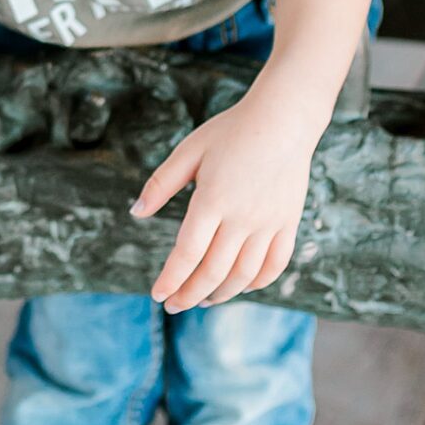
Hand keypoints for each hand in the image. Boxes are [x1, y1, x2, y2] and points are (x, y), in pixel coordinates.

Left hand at [129, 85, 318, 309]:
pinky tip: (240, 286)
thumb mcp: (189, 151)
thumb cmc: (231, 132)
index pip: (187, 254)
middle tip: (173, 305)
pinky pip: (274, 265)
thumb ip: (161, 184)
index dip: (171, 280)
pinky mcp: (288, 223)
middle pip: (213, 271)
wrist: (284, 119)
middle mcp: (242, 217)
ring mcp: (269, 223)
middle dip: (189, 295)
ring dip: (220, 294)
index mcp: (213, 200)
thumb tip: (136, 213)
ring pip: (243, 275)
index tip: (157, 295)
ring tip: (202, 300)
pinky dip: (257, 283)